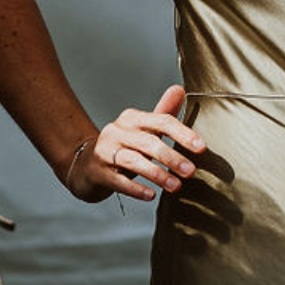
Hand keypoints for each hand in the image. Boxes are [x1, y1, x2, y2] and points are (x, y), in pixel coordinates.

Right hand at [64, 84, 205, 202]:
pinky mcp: (97, 173)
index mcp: (131, 118)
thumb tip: (180, 89)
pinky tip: (151, 195)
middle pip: (148, 142)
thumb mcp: (142, 129)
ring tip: (176, 186)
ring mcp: (105, 152)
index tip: (201, 147)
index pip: (160, 121)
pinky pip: (117, 181)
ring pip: (133, 161)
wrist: (84, 164)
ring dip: (157, 174)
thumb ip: (162, 112)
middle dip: (171, 156)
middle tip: (190, 171)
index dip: (182, 133)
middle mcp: (116, 131)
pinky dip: (135, 189)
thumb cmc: (123, 147)